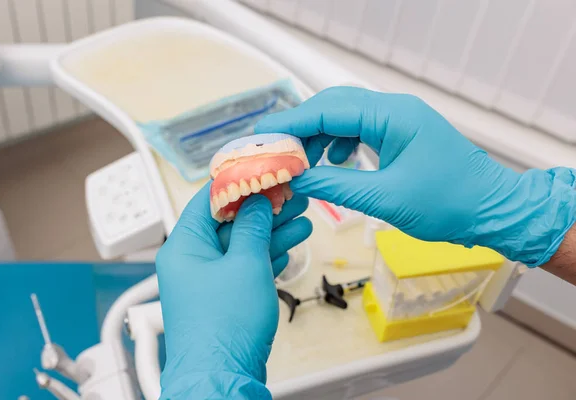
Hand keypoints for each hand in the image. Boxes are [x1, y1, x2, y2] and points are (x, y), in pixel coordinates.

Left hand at [156, 184, 311, 398]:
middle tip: (293, 194)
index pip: (208, 199)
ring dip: (271, 231)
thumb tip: (256, 201)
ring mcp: (207, 280)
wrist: (222, 378)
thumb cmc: (225, 323)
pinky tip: (291, 243)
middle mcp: (191, 260)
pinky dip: (266, 255)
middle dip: (263, 208)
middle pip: (229, 221)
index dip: (238, 182)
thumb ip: (252, 227)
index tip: (265, 171)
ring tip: (303, 216)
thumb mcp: (245, 263)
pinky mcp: (223, 297)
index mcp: (184, 245)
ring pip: (241, 245)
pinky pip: (245, 266)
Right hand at [256, 86, 575, 265]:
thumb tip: (295, 181)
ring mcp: (398, 121)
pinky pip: (358, 131)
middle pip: (333, 107)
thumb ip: (336, 186)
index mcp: (392, 116)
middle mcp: (393, 110)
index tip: (260, 137)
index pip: (328, 110)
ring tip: (298, 161)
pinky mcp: (400, 136)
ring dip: (317, 136)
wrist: (493, 210)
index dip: (291, 123)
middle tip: (272, 149)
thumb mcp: (386, 198)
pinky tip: (330, 163)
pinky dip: (337, 144)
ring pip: (344, 118)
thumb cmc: (449, 204)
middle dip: (300, 127)